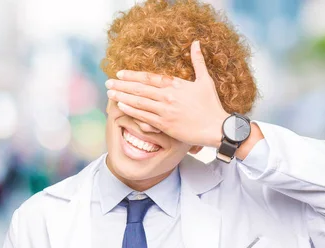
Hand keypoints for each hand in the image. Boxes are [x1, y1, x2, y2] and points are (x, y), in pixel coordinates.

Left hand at [105, 41, 228, 147]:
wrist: (217, 127)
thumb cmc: (212, 105)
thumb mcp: (205, 80)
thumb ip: (198, 61)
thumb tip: (196, 42)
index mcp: (176, 84)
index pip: (149, 78)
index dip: (133, 75)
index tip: (120, 73)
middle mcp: (168, 96)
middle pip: (140, 89)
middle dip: (121, 85)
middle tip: (108, 83)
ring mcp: (165, 111)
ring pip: (139, 102)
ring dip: (122, 97)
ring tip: (110, 94)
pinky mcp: (165, 125)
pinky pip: (144, 117)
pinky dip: (131, 110)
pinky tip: (121, 107)